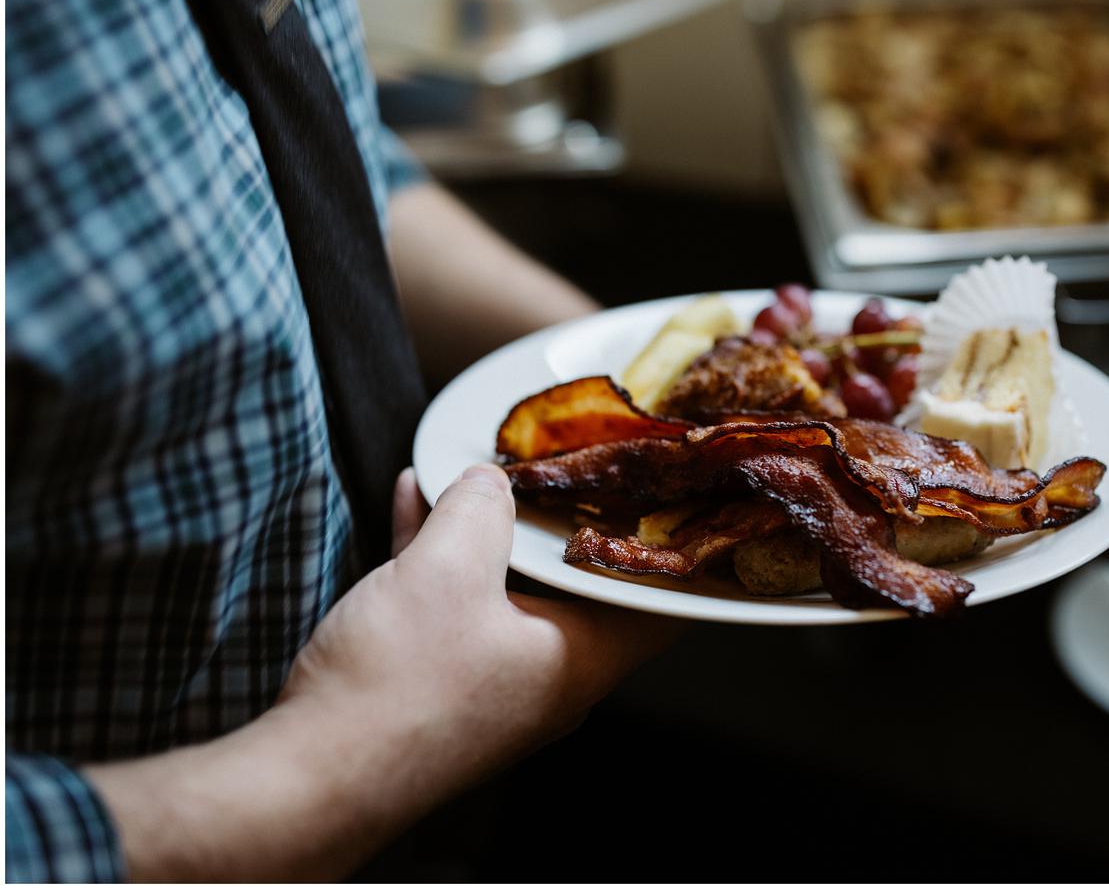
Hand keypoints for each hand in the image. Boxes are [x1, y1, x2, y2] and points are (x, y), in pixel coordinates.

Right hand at [281, 465, 681, 792]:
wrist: (312, 776)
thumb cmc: (398, 686)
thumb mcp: (447, 567)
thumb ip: (481, 510)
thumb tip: (492, 482)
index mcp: (583, 658)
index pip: (659, 601)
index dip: (665, 543)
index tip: (661, 491)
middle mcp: (552, 678)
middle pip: (579, 586)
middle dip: (562, 521)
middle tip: (562, 463)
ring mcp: (498, 684)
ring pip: (510, 589)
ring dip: (490, 530)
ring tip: (474, 468)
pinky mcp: (445, 686)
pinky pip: (458, 606)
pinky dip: (444, 557)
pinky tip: (415, 501)